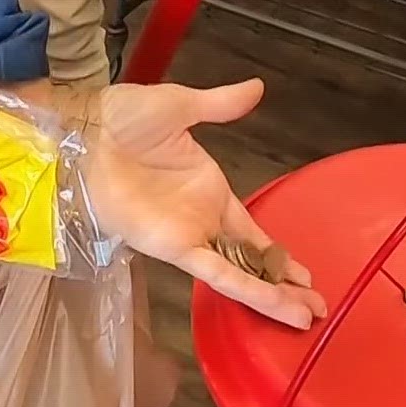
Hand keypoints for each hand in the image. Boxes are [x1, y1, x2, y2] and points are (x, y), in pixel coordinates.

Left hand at [84, 80, 326, 327]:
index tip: (303, 274)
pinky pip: (217, 274)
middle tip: (318, 308)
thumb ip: (219, 105)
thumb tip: (257, 88)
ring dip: (273, 296)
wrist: (86, 134)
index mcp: (209, 190)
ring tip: (308, 318)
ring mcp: (188, 236)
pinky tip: (274, 303)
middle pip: (251, 262)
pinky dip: (246, 289)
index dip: (276, 253)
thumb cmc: (123, 119)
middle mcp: (202, 220)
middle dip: (284, 284)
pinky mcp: (173, 248)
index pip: (251, 231)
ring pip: (240, 275)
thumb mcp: (180, 105)